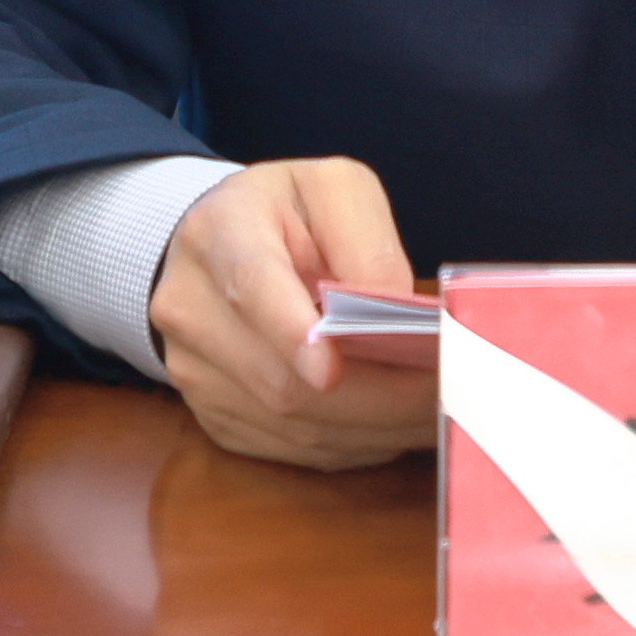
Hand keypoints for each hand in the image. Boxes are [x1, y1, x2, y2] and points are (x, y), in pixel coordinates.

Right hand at [148, 157, 438, 470]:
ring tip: (434, 414)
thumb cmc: (286, 211)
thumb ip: (366, 242)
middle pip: (280, 378)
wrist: (213, 244)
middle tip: (444, 394)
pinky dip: (347, 443)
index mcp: (220, 233)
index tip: (330, 370)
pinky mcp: (211, 415)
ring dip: (371, 428)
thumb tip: (397, 312)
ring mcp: (193, 372)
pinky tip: (391, 427)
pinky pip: (287, 447)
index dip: (291, 334)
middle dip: (374, 396)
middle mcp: (191, 308)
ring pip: (289, 424)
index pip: (251, 287)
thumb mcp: (332, 189)